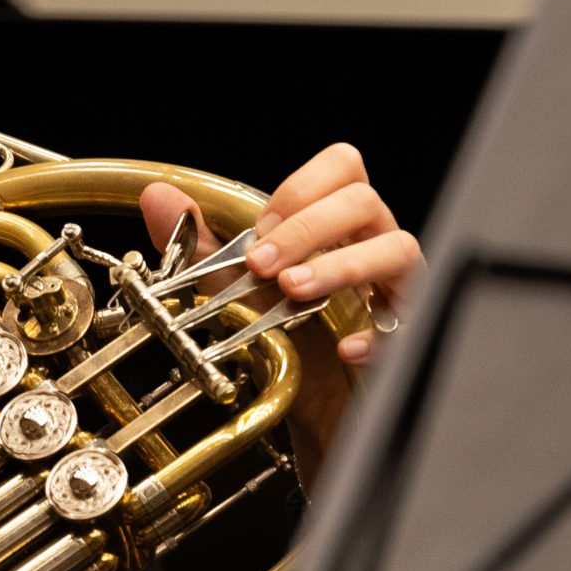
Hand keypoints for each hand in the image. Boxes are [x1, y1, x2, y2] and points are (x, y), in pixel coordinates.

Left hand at [140, 144, 421, 365]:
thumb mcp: (239, 287)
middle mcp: (375, 241)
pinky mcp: (411, 331)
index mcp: (337, 220)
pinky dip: (379, 334)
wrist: (317, 403)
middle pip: (363, 201)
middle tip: (262, 266)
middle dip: (308, 228)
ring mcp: (399, 285)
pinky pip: (412, 322)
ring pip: (398, 248)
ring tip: (294, 291)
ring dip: (343, 266)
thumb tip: (158, 198)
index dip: (301, 190)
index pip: (341, 167)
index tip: (260, 229)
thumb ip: (202, 245)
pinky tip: (347, 348)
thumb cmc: (289, 333)